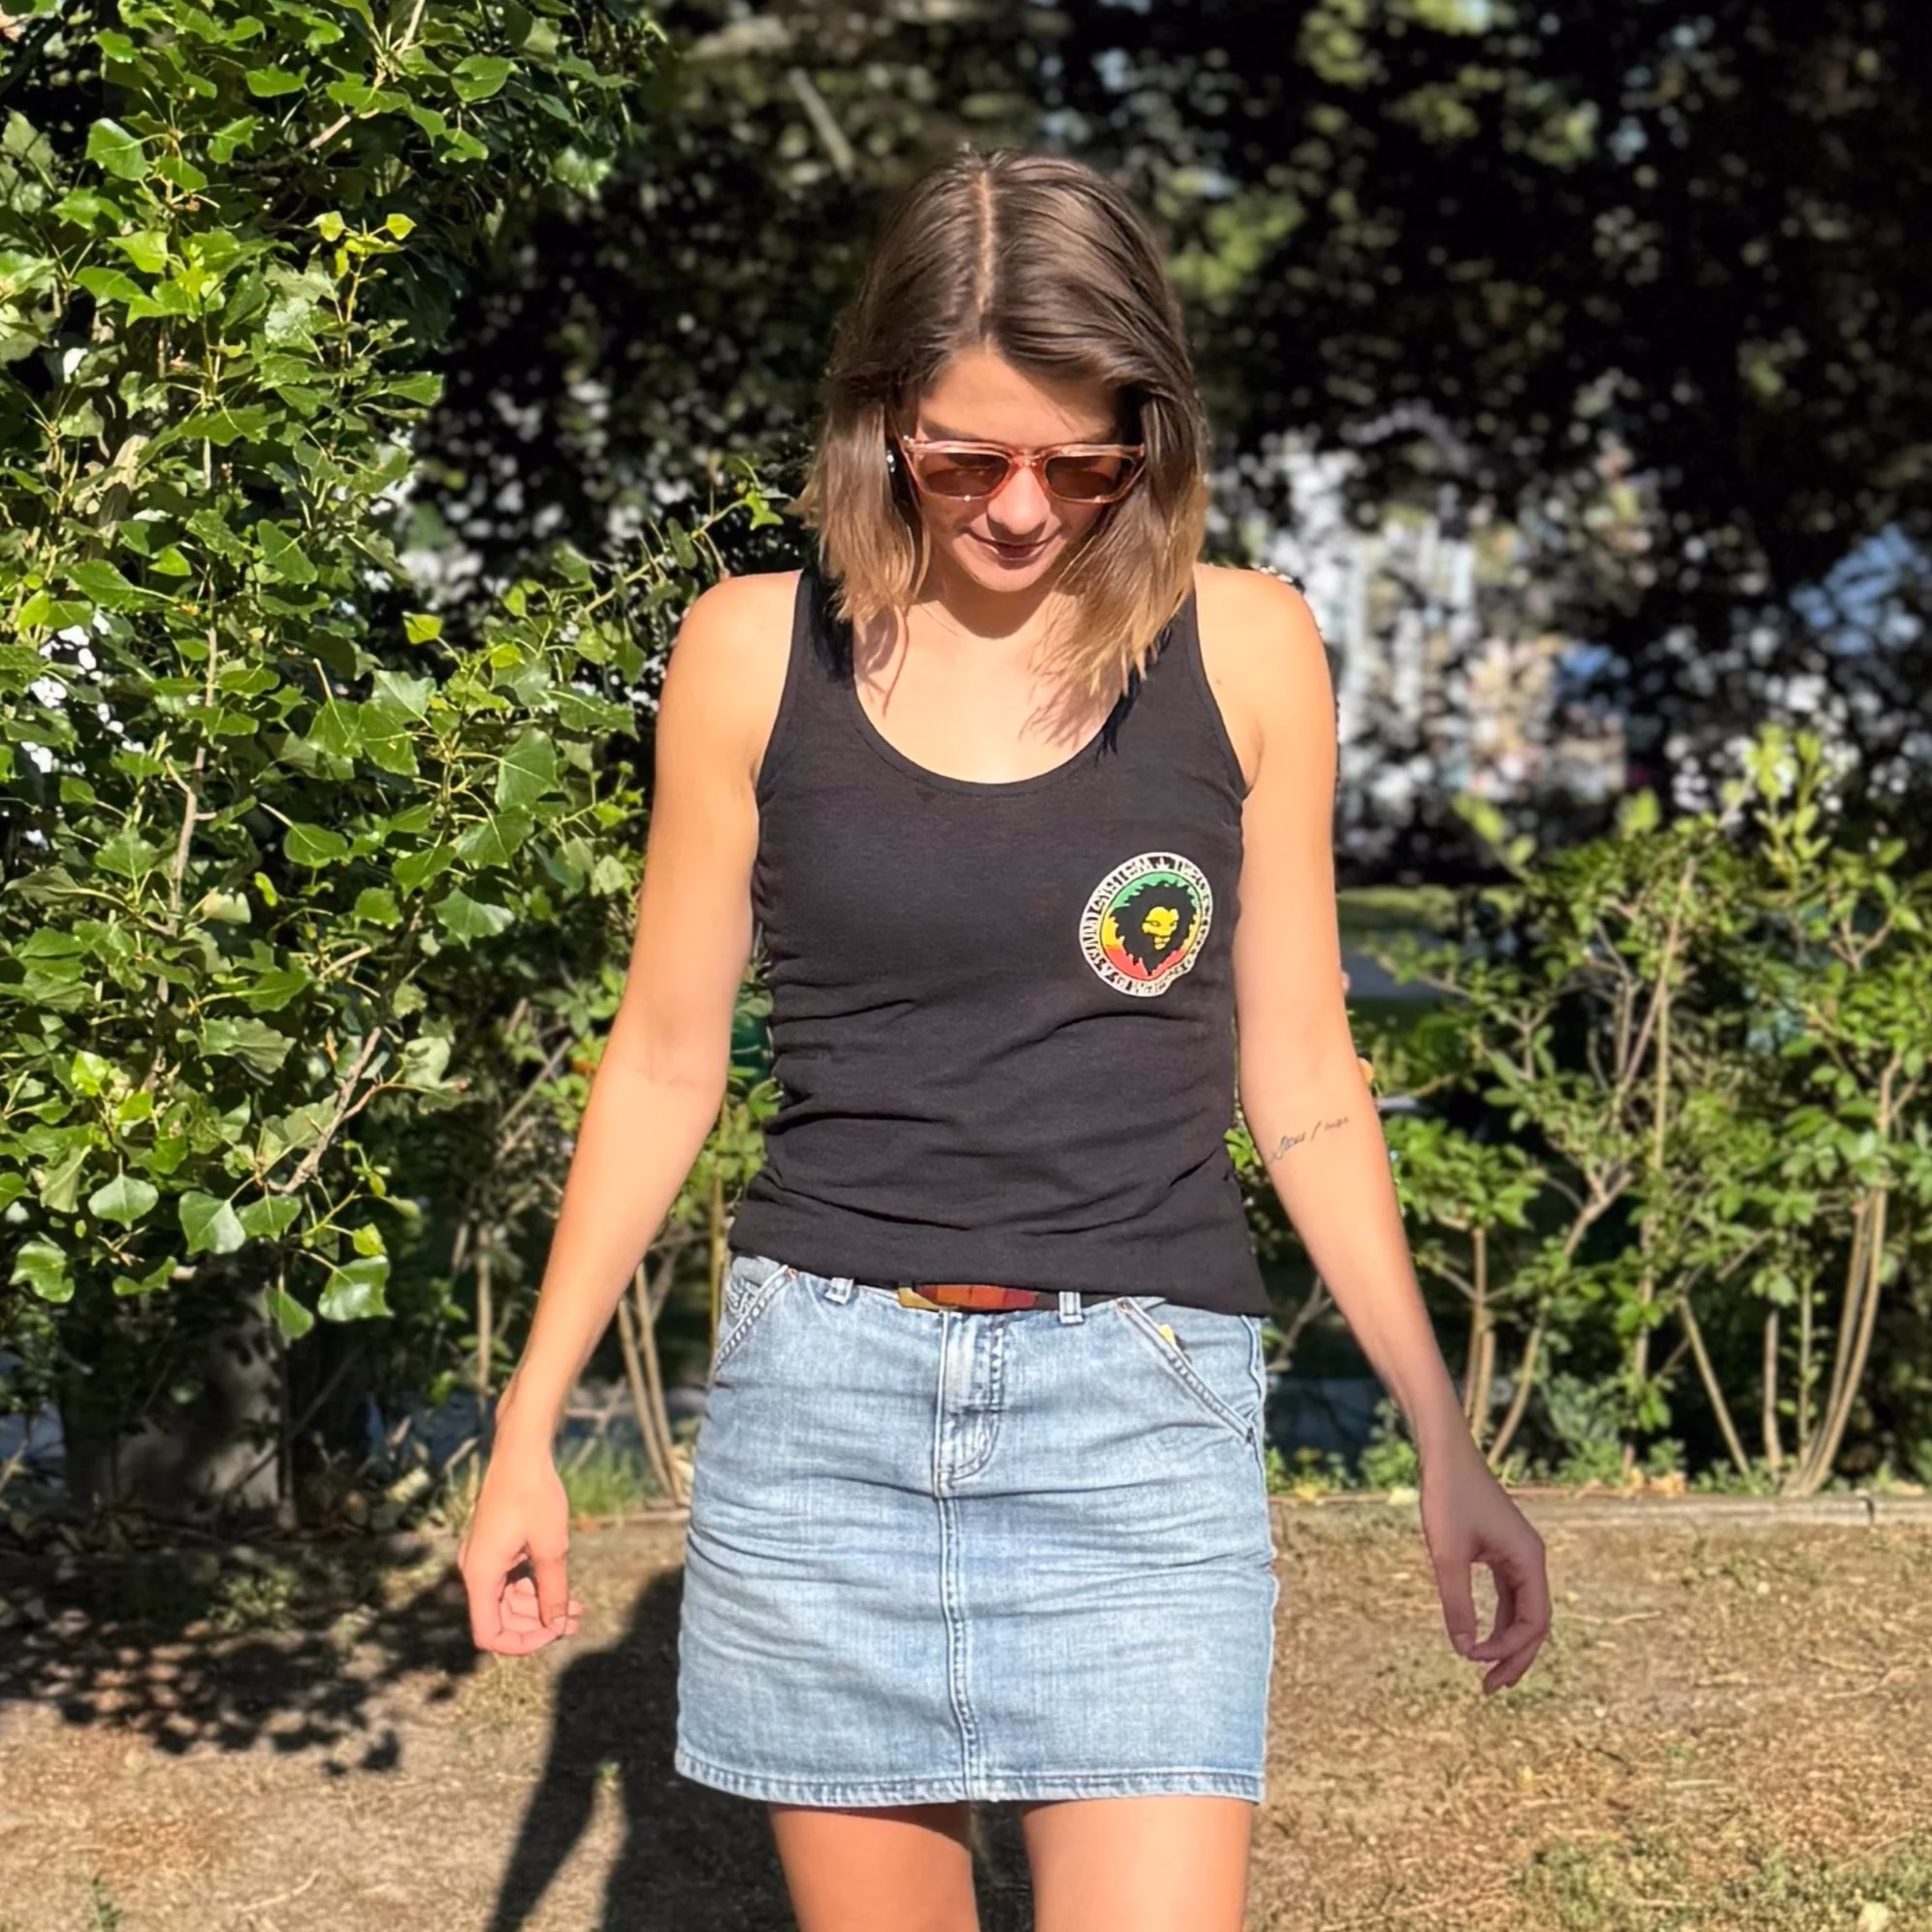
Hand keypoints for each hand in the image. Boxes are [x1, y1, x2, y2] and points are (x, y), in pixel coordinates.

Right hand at [458, 1443, 585, 1654]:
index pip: (489, 1634)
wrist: (521, 1452)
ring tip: (577, 1607)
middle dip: (538, 1623)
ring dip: (540, 1606)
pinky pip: (510, 1579)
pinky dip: (534, 1586)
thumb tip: (556, 1626)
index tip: (554, 1634)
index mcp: (481, 1576)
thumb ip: (553, 1592)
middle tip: (576, 1620)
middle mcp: (474, 1571)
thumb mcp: (551, 1548)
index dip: (521, 1642)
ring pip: (508, 1599)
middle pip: (501, 1618)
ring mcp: (482, 1558)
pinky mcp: (493, 1547)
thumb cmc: (535, 1496)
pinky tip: (562, 1587)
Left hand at [1418, 1436, 1549, 1694]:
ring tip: (1487, 1674)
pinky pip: (1509, 1595)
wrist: (1444, 1453)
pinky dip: (1499, 1620)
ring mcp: (1518, 1555)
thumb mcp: (1447, 1554)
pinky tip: (1481, 1638)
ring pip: (1523, 1611)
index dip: (1508, 1648)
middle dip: (1516, 1658)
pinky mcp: (1502, 1551)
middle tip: (1489, 1689)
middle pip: (1535, 1622)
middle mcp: (1531, 1560)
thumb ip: (1457, 1603)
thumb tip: (1463, 1650)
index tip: (1473, 1658)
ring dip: (1508, 1643)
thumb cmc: (1447, 1497)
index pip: (1534, 1621)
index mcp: (1529, 1560)